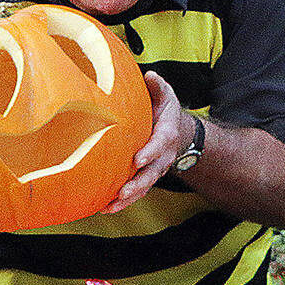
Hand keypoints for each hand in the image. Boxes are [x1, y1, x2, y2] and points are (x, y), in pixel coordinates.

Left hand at [99, 71, 195, 213]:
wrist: (178, 132)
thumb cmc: (166, 111)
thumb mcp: (166, 95)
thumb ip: (158, 86)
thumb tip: (150, 76)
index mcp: (166, 134)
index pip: (160, 144)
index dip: (150, 152)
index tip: (138, 159)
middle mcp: (162, 156)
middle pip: (152, 173)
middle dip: (138, 183)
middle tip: (123, 191)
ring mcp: (155, 169)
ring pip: (144, 186)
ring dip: (128, 198)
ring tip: (110, 206)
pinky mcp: (146, 177)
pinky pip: (137, 191)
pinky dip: (123, 202)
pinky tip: (106, 209)